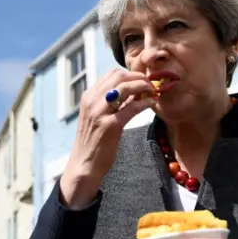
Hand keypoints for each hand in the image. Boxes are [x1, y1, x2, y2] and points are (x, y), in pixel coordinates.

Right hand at [60, 69, 155, 208]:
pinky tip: (151, 103)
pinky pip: (132, 107)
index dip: (130, 74)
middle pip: (119, 76)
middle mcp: (92, 101)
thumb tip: (134, 90)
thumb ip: (112, 102)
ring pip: (125, 88)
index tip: (142, 80)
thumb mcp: (98, 116)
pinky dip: (145, 102)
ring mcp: (100, 112)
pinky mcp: (110, 125)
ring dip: (143, 86)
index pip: (112, 74)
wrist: (84, 164)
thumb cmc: (94, 141)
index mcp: (89, 97)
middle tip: (151, 84)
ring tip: (153, 91)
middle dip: (138, 77)